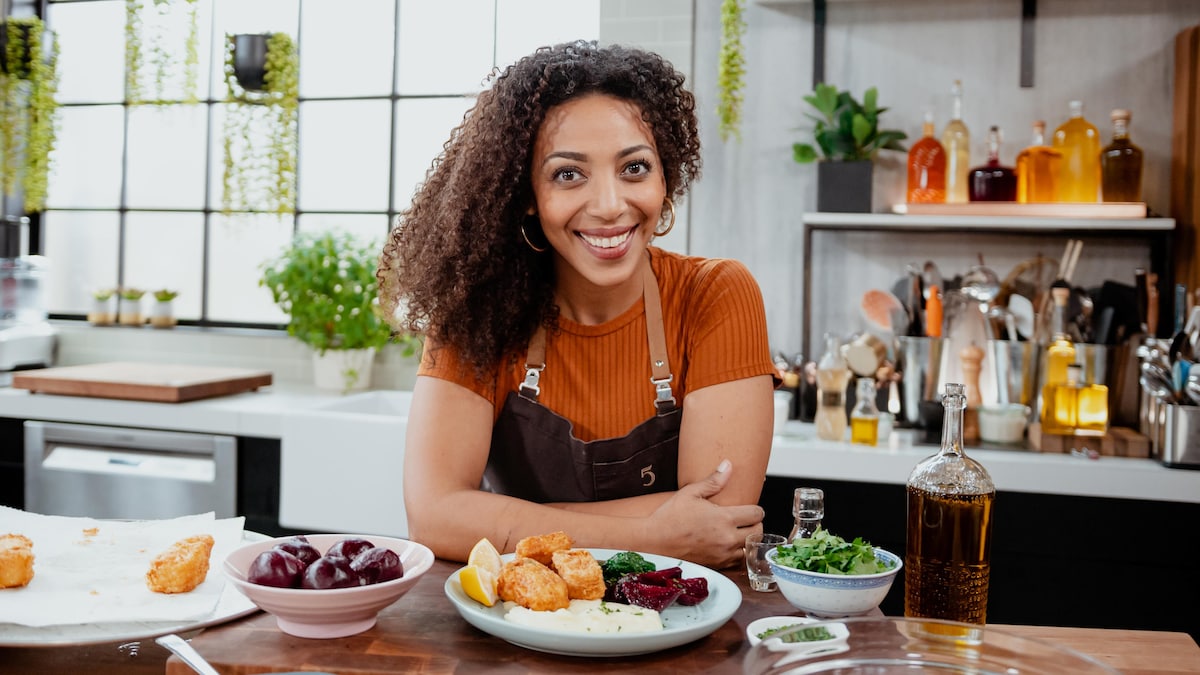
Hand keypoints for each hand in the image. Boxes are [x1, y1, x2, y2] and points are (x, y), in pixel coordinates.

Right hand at [646, 459, 763, 568]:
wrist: (653, 542)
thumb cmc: (669, 517)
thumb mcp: (690, 493)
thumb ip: (713, 481)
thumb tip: (728, 465)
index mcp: (724, 519)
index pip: (756, 514)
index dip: (756, 509)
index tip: (749, 508)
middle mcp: (727, 539)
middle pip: (758, 533)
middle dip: (755, 525)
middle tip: (746, 521)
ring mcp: (722, 555)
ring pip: (750, 550)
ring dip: (748, 542)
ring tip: (740, 534)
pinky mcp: (716, 566)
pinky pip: (737, 564)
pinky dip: (738, 556)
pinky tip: (729, 548)